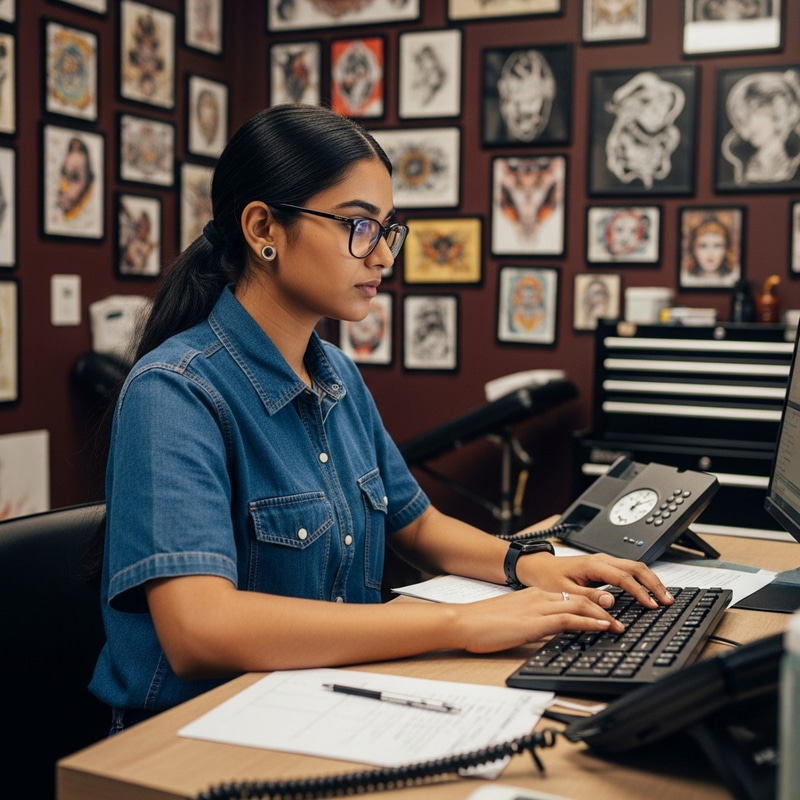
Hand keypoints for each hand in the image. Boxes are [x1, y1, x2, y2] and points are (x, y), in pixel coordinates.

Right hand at [452, 586, 623, 654]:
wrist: (463, 622)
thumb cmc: (482, 624)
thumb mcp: (515, 622)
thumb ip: (534, 624)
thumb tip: (551, 635)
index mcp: (535, 596)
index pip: (572, 597)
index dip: (594, 603)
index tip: (609, 612)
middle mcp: (540, 598)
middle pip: (581, 598)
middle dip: (605, 608)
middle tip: (623, 619)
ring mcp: (538, 608)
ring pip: (580, 606)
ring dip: (603, 615)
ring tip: (620, 626)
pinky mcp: (534, 622)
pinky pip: (569, 620)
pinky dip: (589, 623)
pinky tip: (602, 628)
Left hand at [514, 550, 673, 609]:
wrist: (538, 567)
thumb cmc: (548, 578)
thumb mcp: (564, 592)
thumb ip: (588, 598)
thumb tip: (611, 602)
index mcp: (592, 565)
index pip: (623, 577)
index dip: (640, 592)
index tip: (652, 605)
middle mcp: (601, 560)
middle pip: (636, 567)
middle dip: (654, 583)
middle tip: (667, 600)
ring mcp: (604, 561)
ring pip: (634, 566)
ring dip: (651, 580)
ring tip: (664, 596)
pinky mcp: (604, 566)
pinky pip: (628, 569)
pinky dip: (642, 579)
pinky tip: (649, 590)